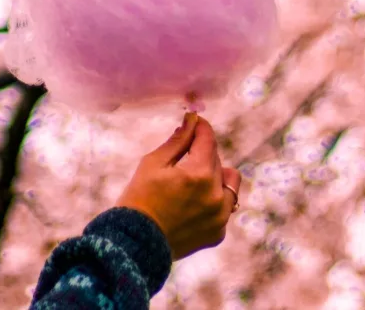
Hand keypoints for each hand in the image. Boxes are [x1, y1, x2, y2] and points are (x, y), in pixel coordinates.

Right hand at [116, 113, 241, 260]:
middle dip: (201, 152)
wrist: (135, 244)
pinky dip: (213, 200)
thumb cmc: (139, 199)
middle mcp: (215, 195)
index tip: (195, 121)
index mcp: (199, 174)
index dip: (201, 127)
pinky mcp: (218, 233)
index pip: (208, 139)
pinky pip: (224, 206)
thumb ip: (178, 141)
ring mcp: (220, 216)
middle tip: (182, 156)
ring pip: (229, 182)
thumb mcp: (153, 163)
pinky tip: (192, 204)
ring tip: (194, 180)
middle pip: (216, 159)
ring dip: (215, 175)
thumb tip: (191, 120)